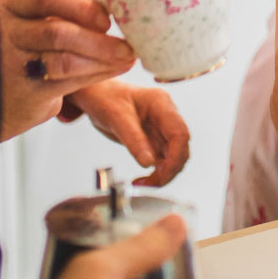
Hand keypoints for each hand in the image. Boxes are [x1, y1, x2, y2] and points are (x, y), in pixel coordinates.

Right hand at [0, 0, 134, 140]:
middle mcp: (3, 32)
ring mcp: (8, 64)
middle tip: (127, 44)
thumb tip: (103, 8)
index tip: (106, 18)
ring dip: (103, 59)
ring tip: (126, 58)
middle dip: (99, 39)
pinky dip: (95, 76)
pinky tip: (111, 72)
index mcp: (6, 6)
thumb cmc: (8, 59)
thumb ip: (51, 15)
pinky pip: (66, 83)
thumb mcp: (21, 27)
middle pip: (59, 31)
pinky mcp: (20, 93)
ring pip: (66, 59)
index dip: (81, 8)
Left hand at [70, 81, 191, 186]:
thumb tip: (149, 164)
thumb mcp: (115, 117)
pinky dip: (156, 173)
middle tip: (149, 184)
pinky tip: (143, 180)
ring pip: (174, 156)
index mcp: (161, 104)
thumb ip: (133, 139)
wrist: (96, 94)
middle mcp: (166, 116)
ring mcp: (162, 128)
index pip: (180, 133)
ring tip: (142, 184)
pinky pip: (163, 159)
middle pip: (181, 147)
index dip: (176, 157)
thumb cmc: (104, 97)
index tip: (161, 175)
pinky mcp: (155, 139)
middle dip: (170, 170)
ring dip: (164, 174)